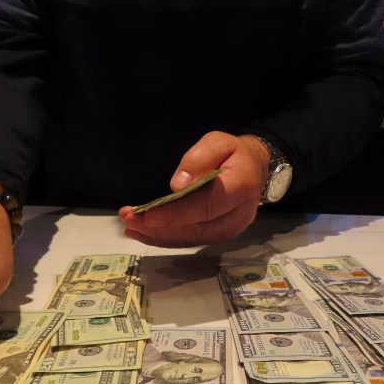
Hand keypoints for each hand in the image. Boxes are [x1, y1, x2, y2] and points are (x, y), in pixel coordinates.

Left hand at [118, 131, 269, 246]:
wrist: (255, 171)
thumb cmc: (234, 154)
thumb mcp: (218, 142)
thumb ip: (199, 158)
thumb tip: (177, 184)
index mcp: (240, 188)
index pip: (206, 206)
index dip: (176, 214)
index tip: (148, 215)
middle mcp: (238, 216)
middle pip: (195, 228)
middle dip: (158, 226)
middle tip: (128, 218)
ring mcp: (230, 230)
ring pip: (191, 239)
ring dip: (157, 235)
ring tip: (130, 226)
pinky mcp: (219, 237)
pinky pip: (191, 241)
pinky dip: (166, 239)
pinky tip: (144, 233)